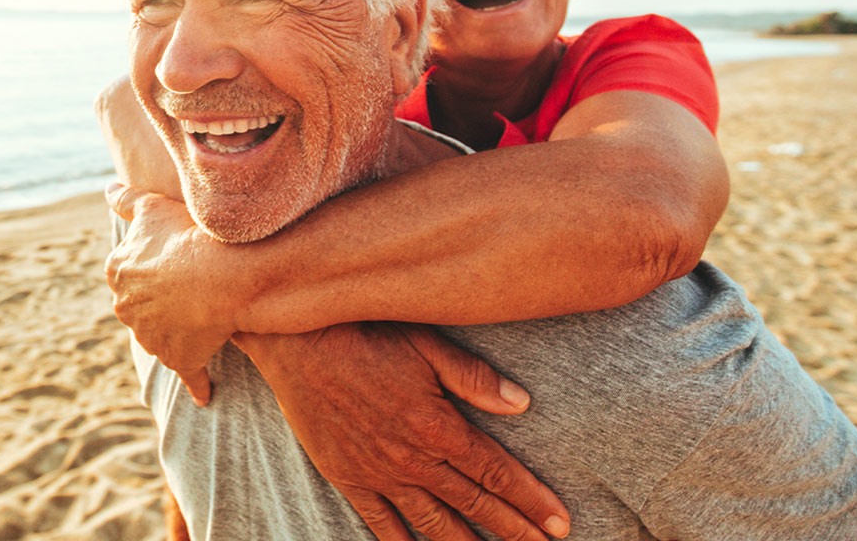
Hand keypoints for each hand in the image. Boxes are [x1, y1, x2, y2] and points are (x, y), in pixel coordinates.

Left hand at [105, 183, 239, 405]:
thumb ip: (126, 200)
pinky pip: (189, 374)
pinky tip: (206, 394)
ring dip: (178, 332)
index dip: (155, 266)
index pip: (130, 272)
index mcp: (117, 272)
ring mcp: (150, 337)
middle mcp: (125, 308)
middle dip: (161, 302)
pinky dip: (198, 384)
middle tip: (191, 290)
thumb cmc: (186, 235)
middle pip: (143, 306)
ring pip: (162, 336)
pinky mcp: (178, 358)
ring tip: (205, 320)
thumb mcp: (152, 207)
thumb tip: (106, 189)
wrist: (219, 274)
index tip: (174, 263)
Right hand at [237, 323, 570, 540]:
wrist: (296, 344)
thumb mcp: (426, 344)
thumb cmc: (365, 334)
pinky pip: (381, 523)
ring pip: (433, 523)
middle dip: (514, 529)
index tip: (560, 522)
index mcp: (438, 426)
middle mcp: (413, 459)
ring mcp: (379, 474)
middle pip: (474, 504)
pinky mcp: (348, 478)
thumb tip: (522, 403)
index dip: (532, 500)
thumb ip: (473, 377)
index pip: (497, 473)